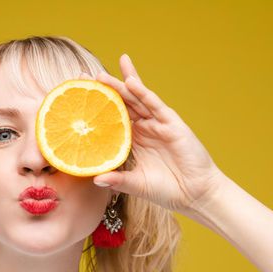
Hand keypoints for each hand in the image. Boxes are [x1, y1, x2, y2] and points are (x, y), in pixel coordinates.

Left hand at [83, 54, 226, 213]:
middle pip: (121, 103)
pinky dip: (142, 93)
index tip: (77, 97)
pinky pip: (154, 105)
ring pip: (135, 99)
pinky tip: (130, 82)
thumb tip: (95, 179)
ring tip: (101, 75)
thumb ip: (117, 181)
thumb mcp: (136, 184)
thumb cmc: (166, 190)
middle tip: (84, 75)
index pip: (111, 118)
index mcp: (133, 140)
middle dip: (104, 89)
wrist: (195, 195)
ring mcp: (157, 124)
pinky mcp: (172, 123)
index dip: (97, 107)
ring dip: (119, 86)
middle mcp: (143, 128)